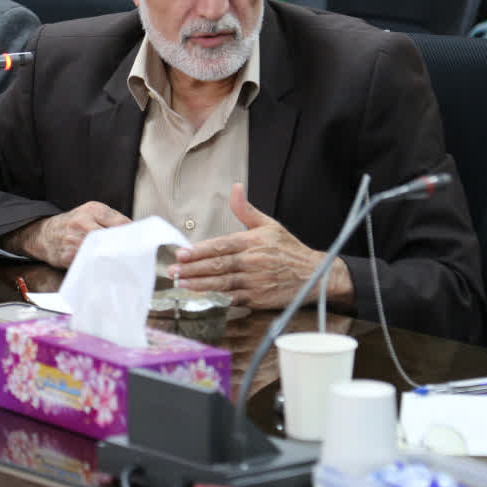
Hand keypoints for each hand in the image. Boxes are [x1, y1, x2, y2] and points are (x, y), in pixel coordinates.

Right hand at [6, 201, 131, 267]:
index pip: (119, 222)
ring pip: (100, 252)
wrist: (45, 234)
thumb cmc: (73, 223)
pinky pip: (88, 263)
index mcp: (92, 209)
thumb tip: (134, 231)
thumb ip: (112, 219)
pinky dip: (99, 267)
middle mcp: (82, 223)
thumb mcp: (92, 212)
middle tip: (134, 257)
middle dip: (123, 248)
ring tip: (122, 265)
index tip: (140, 243)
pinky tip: (106, 269)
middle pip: (110, 238)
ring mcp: (74, 240)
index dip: (132, 234)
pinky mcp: (68, 256)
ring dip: (113, 259)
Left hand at [167, 183, 354, 309]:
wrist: (313, 275)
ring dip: (199, 284)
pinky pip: (232, 299)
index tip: (181, 253)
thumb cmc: (288, 249)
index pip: (221, 246)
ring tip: (181, 284)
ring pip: (221, 283)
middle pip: (217, 266)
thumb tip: (236, 187)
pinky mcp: (257, 299)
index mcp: (252, 242)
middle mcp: (252, 262)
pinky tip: (201, 298)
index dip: (199, 250)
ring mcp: (254, 282)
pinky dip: (216, 299)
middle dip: (192, 268)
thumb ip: (246, 209)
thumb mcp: (269, 225)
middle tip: (173, 271)